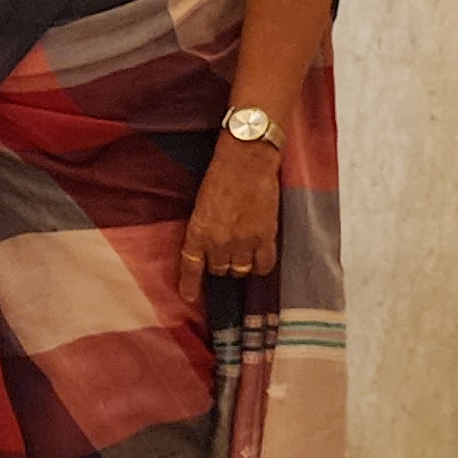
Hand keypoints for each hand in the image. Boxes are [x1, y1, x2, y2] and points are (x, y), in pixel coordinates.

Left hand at [180, 131, 284, 299]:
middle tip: (224, 253)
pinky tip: (259, 259)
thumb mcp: (200, 204)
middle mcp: (219, 241)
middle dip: (220, 265)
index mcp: (198, 231)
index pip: (191, 267)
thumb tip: (207, 248)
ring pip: (241, 269)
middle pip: (219, 269)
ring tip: (241, 251)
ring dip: (240, 265)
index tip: (190, 297)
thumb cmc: (220, 175)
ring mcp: (244, 240)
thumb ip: (203, 228)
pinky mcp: (266, 236)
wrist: (246, 160)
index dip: (190, 285)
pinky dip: (261, 266)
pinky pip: (265, 265)